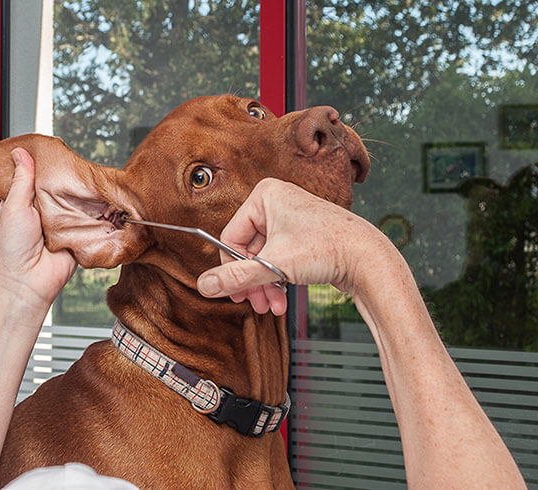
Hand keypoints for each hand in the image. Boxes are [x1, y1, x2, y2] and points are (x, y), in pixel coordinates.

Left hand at [0, 148, 76, 311]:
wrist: (26, 285)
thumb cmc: (10, 252)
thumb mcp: (12, 207)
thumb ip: (20, 180)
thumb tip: (19, 153)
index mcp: (20, 204)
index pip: (34, 178)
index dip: (43, 166)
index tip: (54, 151)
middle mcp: (41, 213)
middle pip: (58, 189)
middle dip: (66, 181)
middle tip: (76, 167)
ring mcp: (60, 225)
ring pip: (74, 203)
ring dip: (80, 198)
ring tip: (88, 184)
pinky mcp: (76, 237)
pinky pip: (88, 222)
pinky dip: (92, 216)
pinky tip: (97, 205)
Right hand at [196, 178, 391, 314]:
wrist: (370, 259)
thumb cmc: (327, 249)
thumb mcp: (274, 265)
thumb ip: (235, 277)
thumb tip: (204, 286)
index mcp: (265, 195)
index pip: (231, 237)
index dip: (232, 269)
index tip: (237, 293)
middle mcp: (277, 201)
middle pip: (247, 249)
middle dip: (252, 281)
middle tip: (256, 303)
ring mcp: (291, 218)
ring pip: (264, 257)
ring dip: (265, 285)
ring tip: (273, 306)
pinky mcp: (303, 235)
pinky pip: (279, 258)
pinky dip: (278, 279)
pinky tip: (283, 298)